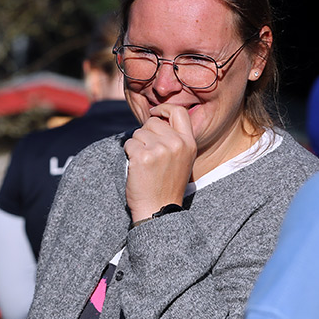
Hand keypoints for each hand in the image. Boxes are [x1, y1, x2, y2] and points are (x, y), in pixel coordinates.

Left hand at [124, 104, 195, 221]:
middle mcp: (176, 144)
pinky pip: (128, 144)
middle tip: (149, 155)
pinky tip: (137, 167)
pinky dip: (128, 154)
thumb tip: (155, 118)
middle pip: (152, 122)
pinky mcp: (142, 156)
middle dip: (146, 134)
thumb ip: (175, 139)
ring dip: (136, 145)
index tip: (155, 113)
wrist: (158, 209)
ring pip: (138, 133)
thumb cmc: (166, 185)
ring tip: (145, 164)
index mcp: (189, 143)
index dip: (164, 108)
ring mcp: (159, 150)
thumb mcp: (182, 160)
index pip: (179, 112)